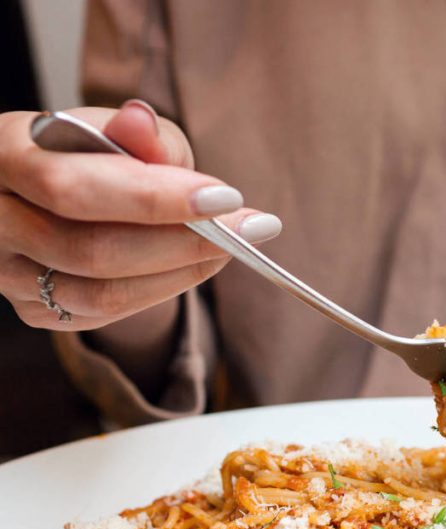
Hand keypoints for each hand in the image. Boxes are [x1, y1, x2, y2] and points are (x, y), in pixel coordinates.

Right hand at [0, 101, 280, 330]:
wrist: (53, 195)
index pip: (72, 187)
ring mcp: (8, 274)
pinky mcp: (35, 309)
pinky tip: (191, 265)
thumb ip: (139, 134)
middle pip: (92, 250)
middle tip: (248, 228)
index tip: (226, 198)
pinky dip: (161, 290)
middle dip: (183, 241)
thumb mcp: (117, 129)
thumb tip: (142, 124)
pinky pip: (107, 313)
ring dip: (180, 272)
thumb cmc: (89, 153)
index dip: (154, 198)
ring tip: (229, 246)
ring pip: (103, 292)